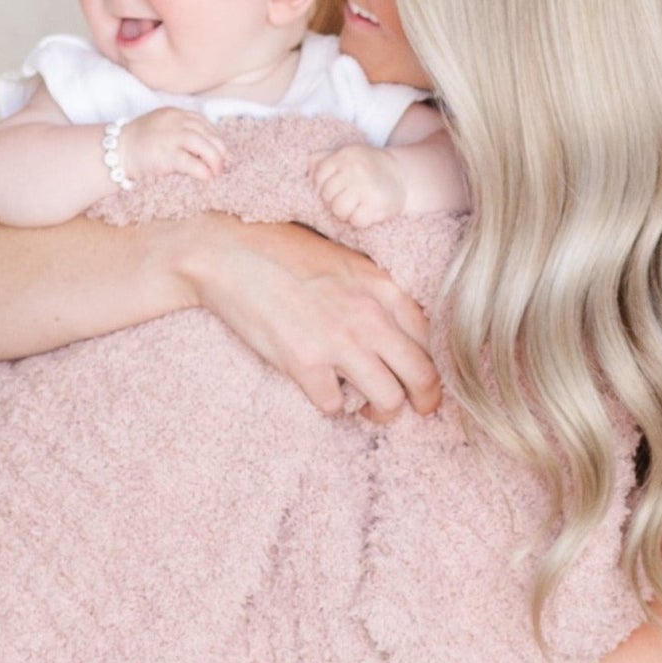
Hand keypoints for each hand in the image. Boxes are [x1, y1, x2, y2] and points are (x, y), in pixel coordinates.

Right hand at [117, 108, 226, 183]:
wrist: (116, 151)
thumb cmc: (138, 143)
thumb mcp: (160, 127)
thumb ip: (178, 130)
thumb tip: (203, 149)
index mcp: (175, 113)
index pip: (203, 123)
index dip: (214, 138)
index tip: (219, 151)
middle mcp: (176, 121)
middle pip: (208, 134)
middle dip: (219, 150)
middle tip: (221, 165)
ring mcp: (172, 137)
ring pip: (205, 146)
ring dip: (215, 161)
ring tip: (216, 172)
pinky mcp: (167, 155)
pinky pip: (193, 163)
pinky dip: (203, 171)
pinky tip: (206, 177)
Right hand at [175, 214, 439, 421]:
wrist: (230, 253)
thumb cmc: (282, 250)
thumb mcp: (344, 260)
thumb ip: (374, 292)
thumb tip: (396, 327)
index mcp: (382, 287)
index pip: (431, 339)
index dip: (432, 366)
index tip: (421, 380)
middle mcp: (368, 315)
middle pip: (422, 376)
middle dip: (422, 401)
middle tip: (413, 409)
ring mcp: (337, 341)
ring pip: (388, 400)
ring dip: (380, 412)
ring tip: (365, 407)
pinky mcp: (303, 363)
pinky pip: (335, 405)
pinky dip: (331, 405)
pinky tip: (322, 390)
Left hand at [310, 144, 408, 228]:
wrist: (401, 175)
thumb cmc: (367, 166)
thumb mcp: (347, 155)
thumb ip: (323, 158)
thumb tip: (306, 169)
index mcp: (345, 156)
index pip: (318, 176)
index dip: (321, 186)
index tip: (334, 188)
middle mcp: (355, 170)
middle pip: (327, 195)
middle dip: (333, 200)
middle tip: (347, 198)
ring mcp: (367, 188)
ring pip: (339, 210)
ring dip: (345, 213)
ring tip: (354, 206)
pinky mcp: (378, 205)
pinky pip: (356, 221)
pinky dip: (359, 220)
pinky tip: (366, 211)